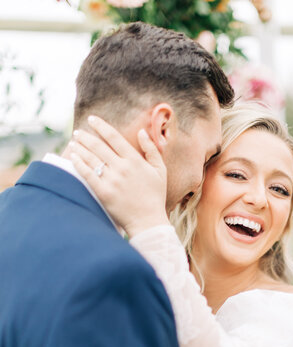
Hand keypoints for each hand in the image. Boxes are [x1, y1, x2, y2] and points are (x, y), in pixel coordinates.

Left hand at [69, 116, 168, 237]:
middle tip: (78, 132)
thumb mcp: (160, 170)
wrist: (148, 221)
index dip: (101, 126)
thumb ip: (151, 150)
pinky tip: (73, 157)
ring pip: (91, 158)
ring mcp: (112, 180)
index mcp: (135, 160)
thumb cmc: (155, 196)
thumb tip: (141, 132)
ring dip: (80, 147)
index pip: (114, 137)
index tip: (92, 119)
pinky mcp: (103, 193)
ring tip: (74, 142)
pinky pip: (87, 174)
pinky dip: (79, 163)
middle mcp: (122, 168)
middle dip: (86, 136)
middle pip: (99, 146)